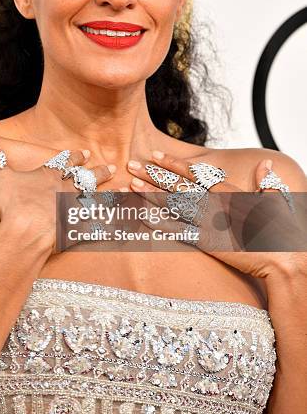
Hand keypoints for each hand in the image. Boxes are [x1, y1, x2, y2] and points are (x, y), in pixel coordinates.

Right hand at [0, 130, 115, 253]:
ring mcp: (74, 209)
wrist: (26, 228)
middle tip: (113, 167)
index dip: (75, 156)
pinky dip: (110, 225)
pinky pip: (98, 225)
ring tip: (123, 191)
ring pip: (97, 198)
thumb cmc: (12, 201)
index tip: (86, 152)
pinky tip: (121, 225)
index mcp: (50, 175)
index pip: (66, 162)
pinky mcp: (78, 228)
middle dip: (99, 172)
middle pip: (87, 177)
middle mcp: (66, 189)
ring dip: (110, 194)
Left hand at [126, 152, 305, 280]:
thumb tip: (266, 163)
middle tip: (132, 164)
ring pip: (174, 205)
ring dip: (151, 194)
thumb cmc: (279, 231)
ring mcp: (209, 223)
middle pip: (178, 185)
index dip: (173, 163)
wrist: (282, 259)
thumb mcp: (274, 201)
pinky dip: (160, 223)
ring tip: (131, 183)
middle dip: (153, 174)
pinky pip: (178, 231)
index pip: (195, 173)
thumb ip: (265, 182)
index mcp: (230, 193)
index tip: (155, 154)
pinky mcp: (207, 243)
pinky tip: (143, 216)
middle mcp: (215, 204)